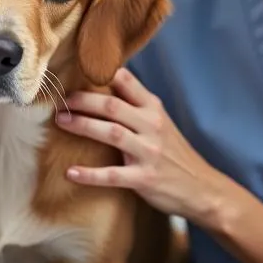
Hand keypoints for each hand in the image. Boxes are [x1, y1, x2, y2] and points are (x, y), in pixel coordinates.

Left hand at [57, 68, 233, 223]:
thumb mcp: (160, 121)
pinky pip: (112, 176)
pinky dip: (90, 174)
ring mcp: (149, 152)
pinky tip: (71, 172)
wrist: (202, 188)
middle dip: (83, 101)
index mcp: (153, 108)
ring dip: (82, 126)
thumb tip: (104, 84)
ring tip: (61, 122)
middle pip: (112, 106)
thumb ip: (136, 105)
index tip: (76, 73)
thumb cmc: (173, 152)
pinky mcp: (145, 178)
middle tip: (61, 102)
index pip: (126, 81)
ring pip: (111, 133)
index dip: (100, 75)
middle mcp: (152, 126)